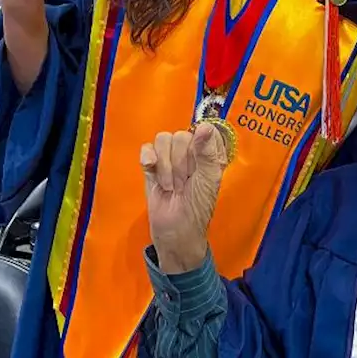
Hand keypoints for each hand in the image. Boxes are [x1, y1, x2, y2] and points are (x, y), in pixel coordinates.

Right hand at [143, 124, 230, 273]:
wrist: (175, 230)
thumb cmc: (197, 208)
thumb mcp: (208, 181)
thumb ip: (207, 153)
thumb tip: (204, 126)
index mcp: (209, 153)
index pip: (205, 130)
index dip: (199, 145)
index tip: (198, 165)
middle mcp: (190, 151)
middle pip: (181, 136)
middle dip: (181, 163)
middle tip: (183, 183)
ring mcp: (169, 157)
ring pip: (163, 140)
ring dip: (166, 166)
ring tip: (170, 185)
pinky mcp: (151, 165)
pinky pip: (147, 148)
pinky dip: (149, 158)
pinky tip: (152, 170)